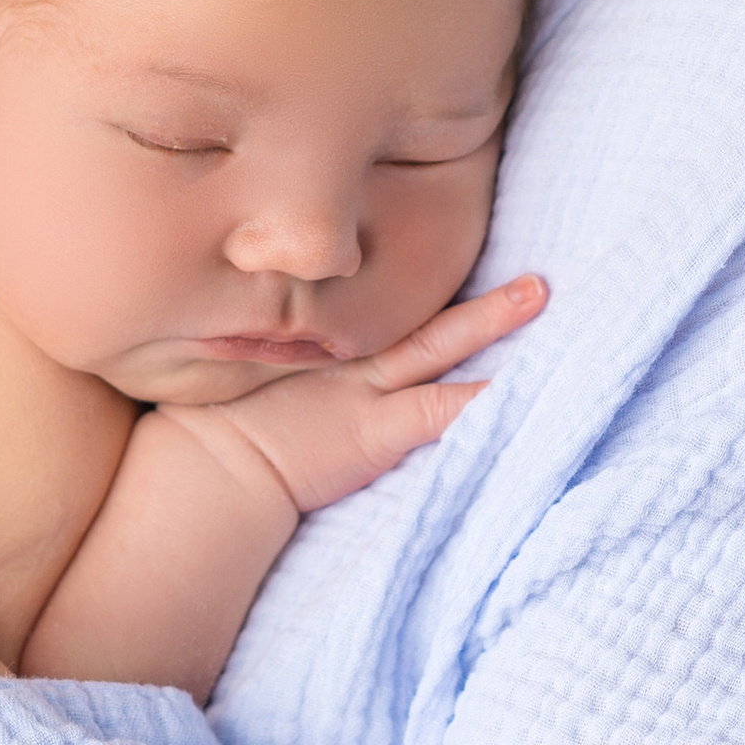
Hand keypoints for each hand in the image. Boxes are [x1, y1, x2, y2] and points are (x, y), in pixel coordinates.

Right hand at [165, 273, 548, 517]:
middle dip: (479, 304)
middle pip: (424, 320)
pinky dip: (481, 401)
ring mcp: (364, 391)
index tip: (463, 272)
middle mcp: (347, 359)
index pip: (384, 315)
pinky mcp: (375, 430)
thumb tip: (255, 353)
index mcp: (317, 346)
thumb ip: (261, 366)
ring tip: (538, 295)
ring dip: (489, 320)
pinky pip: (441, 410)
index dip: (424, 295)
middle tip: (538, 281)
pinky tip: (519, 393)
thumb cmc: (210, 437)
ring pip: (439, 345)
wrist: (205, 472)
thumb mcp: (234, 386)